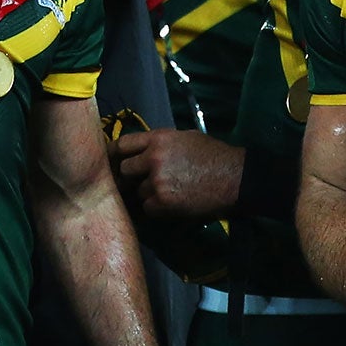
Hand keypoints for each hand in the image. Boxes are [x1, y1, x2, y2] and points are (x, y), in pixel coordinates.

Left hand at [112, 129, 244, 218]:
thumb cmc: (213, 154)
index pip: (122, 144)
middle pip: (124, 170)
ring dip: (146, 194)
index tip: (111, 160)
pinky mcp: (164, 202)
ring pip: (138, 191)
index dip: (114, 153)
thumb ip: (159, 143)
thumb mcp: (184, 138)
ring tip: (166, 191)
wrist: (234, 177)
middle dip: (131, 176)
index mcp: (158, 139)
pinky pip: (148, 207)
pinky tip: (171, 203)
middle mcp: (153, 158)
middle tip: (139, 181)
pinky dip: (156, 208)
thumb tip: (142, 151)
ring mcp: (157, 181)